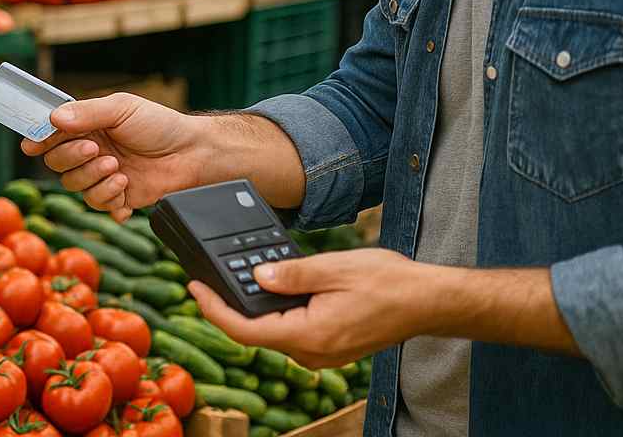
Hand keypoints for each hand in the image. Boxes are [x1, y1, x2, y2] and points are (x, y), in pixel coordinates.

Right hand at [20, 93, 207, 220]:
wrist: (193, 154)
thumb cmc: (160, 125)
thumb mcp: (122, 108)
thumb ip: (87, 113)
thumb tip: (55, 117)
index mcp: (88, 126)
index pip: (52, 134)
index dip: (39, 139)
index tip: (31, 145)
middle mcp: (90, 151)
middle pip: (57, 163)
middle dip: (72, 158)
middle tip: (96, 150)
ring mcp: (103, 175)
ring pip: (75, 186)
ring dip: (94, 178)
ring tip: (119, 168)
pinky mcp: (117, 197)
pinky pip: (98, 205)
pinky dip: (110, 198)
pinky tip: (127, 186)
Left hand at [191, 248, 430, 368]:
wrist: (428, 300)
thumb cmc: (388, 283)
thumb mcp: (332, 268)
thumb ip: (291, 275)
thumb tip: (257, 276)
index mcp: (308, 335)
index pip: (245, 330)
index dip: (213, 309)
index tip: (194, 288)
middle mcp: (313, 352)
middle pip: (256, 332)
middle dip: (232, 304)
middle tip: (214, 274)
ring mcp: (323, 353)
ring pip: (275, 331)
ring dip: (258, 306)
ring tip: (246, 273)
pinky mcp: (331, 346)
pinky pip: (294, 331)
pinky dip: (279, 311)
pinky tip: (278, 287)